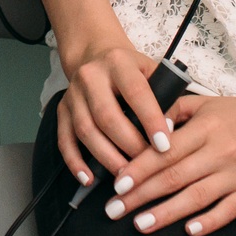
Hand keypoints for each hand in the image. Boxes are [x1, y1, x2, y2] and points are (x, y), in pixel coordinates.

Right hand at [56, 43, 173, 184]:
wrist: (95, 56)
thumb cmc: (132, 72)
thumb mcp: (152, 72)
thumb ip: (165, 98)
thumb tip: (173, 131)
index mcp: (118, 63)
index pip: (135, 92)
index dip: (150, 120)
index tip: (165, 146)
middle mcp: (91, 76)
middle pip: (107, 115)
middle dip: (129, 145)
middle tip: (147, 167)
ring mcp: (73, 94)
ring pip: (86, 130)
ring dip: (107, 158)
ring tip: (126, 178)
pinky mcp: (61, 110)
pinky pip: (64, 139)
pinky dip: (75, 162)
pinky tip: (88, 179)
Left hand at [104, 90, 235, 235]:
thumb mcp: (205, 103)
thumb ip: (173, 110)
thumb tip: (144, 123)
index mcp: (205, 128)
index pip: (164, 152)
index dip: (138, 169)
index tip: (118, 183)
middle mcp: (220, 152)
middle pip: (174, 177)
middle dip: (141, 195)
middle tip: (116, 209)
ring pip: (196, 197)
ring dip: (166, 213)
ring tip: (141, 224)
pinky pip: (227, 211)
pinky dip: (209, 222)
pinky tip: (189, 230)